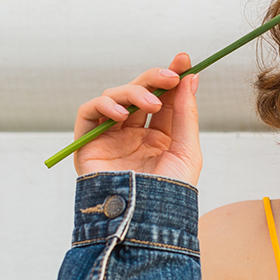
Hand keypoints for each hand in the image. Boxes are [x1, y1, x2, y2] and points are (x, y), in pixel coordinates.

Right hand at [72, 52, 202, 183]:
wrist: (145, 220)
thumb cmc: (168, 193)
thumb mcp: (186, 150)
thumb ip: (186, 114)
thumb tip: (190, 79)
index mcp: (159, 136)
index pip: (164, 98)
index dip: (172, 76)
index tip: (184, 60)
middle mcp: (134, 134)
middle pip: (139, 92)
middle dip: (154, 78)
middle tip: (171, 75)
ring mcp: (111, 137)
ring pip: (115, 96)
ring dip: (134, 92)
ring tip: (151, 103)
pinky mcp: (89, 143)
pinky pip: (89, 112)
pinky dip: (103, 104)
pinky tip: (120, 113)